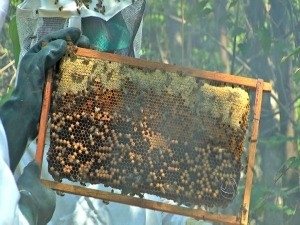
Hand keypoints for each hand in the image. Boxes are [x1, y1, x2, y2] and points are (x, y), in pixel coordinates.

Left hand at [0, 27, 86, 170]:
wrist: (27, 115)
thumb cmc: (29, 90)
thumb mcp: (34, 68)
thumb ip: (46, 54)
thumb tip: (63, 44)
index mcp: (35, 56)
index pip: (50, 41)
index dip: (64, 35)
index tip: (78, 32)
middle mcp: (43, 64)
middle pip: (60, 50)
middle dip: (74, 45)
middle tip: (87, 43)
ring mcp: (51, 76)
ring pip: (66, 62)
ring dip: (78, 57)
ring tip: (90, 54)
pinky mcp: (58, 87)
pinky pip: (69, 76)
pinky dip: (78, 72)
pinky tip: (87, 72)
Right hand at [17, 160, 55, 224]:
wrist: (24, 211)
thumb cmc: (29, 192)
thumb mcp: (30, 177)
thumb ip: (33, 169)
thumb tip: (36, 161)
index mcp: (52, 196)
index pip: (46, 192)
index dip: (37, 190)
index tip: (30, 189)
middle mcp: (51, 208)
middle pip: (42, 201)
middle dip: (35, 198)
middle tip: (25, 195)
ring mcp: (44, 217)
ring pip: (38, 209)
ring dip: (32, 206)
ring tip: (23, 203)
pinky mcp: (38, 223)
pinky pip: (33, 215)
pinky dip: (29, 212)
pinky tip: (23, 209)